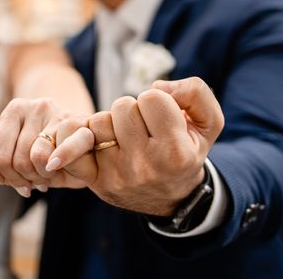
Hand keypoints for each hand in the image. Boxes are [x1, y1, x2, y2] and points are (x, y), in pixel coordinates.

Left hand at [0, 98, 91, 195]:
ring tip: (50, 173)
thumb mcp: (16, 159)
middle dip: (29, 179)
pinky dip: (61, 160)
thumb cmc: (47, 150)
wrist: (84, 134)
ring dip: (45, 176)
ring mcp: (57, 112)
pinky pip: (65, 147)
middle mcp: (34, 105)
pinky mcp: (79, 122)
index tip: (22, 180)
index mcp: (13, 111)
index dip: (10, 178)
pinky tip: (56, 167)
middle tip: (39, 178)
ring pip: (39, 159)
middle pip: (19, 161)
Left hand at [47, 77, 223, 215]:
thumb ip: (194, 92)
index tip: (164, 118)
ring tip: (126, 137)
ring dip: (110, 124)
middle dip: (133, 111)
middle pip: (122, 106)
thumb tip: (158, 86)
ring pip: (99, 122)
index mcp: (175, 151)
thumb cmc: (187, 150)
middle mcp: (145, 166)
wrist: (172, 197)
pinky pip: (74, 148)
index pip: (152, 98)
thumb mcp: (208, 122)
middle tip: (144, 128)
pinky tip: (86, 140)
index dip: (158, 101)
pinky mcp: (96, 181)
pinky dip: (76, 140)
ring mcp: (117, 174)